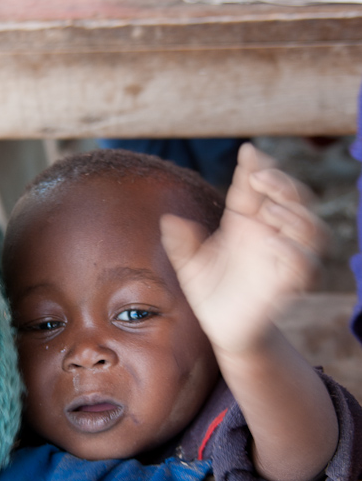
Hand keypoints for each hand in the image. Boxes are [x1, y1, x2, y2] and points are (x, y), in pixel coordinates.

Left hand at [160, 143, 327, 354]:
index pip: (256, 187)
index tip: (249, 152)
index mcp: (245, 222)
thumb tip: (169, 220)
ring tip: (270, 209)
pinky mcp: (287, 285)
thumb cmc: (209, 291)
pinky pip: (304, 265)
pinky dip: (293, 251)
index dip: (257, 167)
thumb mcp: (189, 265)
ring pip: (311, 227)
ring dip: (296, 213)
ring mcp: (282, 259)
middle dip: (282, 181)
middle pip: (293, 198)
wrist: (221, 329)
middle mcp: (269, 235)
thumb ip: (181, 244)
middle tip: (261, 176)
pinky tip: (272, 242)